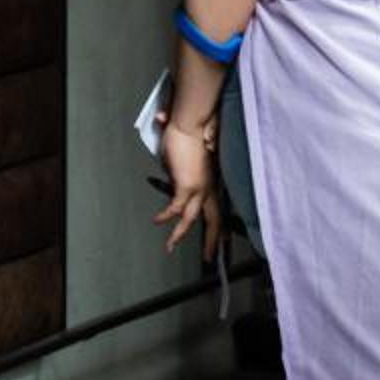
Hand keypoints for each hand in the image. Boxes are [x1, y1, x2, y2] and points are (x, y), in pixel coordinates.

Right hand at [153, 115, 222, 257]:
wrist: (190, 122)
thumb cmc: (189, 132)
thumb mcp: (184, 155)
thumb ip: (178, 163)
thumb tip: (171, 169)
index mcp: (211, 180)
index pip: (218, 207)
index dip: (221, 225)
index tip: (223, 241)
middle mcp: (209, 186)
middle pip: (214, 218)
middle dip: (212, 241)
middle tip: (211, 258)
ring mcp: (199, 187)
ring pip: (192, 219)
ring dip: (180, 235)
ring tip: (169, 247)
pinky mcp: (186, 185)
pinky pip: (174, 208)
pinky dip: (165, 216)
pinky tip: (156, 220)